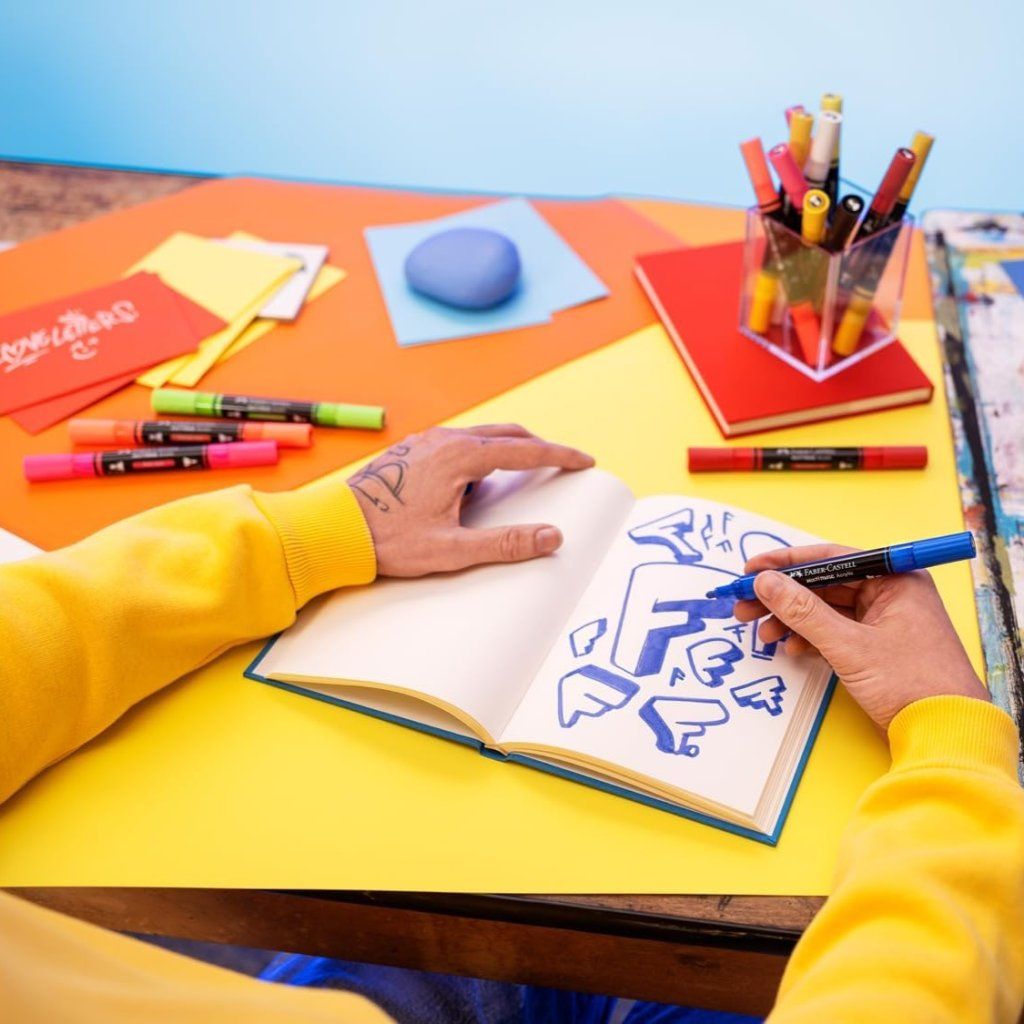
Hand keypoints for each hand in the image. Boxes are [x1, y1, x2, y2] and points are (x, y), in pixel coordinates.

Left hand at [348, 424, 593, 576]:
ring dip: (507, 452)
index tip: (584, 461)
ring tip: (520, 477)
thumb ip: (505, 544)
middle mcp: (443, 440)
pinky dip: (479, 456)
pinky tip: (474, 484)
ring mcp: (424, 442)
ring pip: (480, 437)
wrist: (333, 530)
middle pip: (505, 434)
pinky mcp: (410, 453)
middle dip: (538, 448)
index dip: (559, 456)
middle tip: (561, 465)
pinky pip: (456, 444)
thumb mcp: (452, 549)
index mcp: (459, 456)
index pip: (525, 450)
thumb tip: (551, 537)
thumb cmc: (388, 540)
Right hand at [733, 543, 988, 729]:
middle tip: (745, 606)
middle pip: (823, 584)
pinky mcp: (877, 646)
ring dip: (792, 620)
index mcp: (896, 580)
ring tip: (764, 634)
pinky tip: (792, 648)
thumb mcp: (849, 645)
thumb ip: (802, 611)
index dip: (786, 563)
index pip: (830, 559)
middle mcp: (891, 593)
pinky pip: (835, 631)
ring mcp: (884, 620)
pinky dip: (810, 638)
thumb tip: (765, 582)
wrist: (947, 734)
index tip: (751, 571)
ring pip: (825, 609)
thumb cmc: (912, 684)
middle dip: (782, 597)